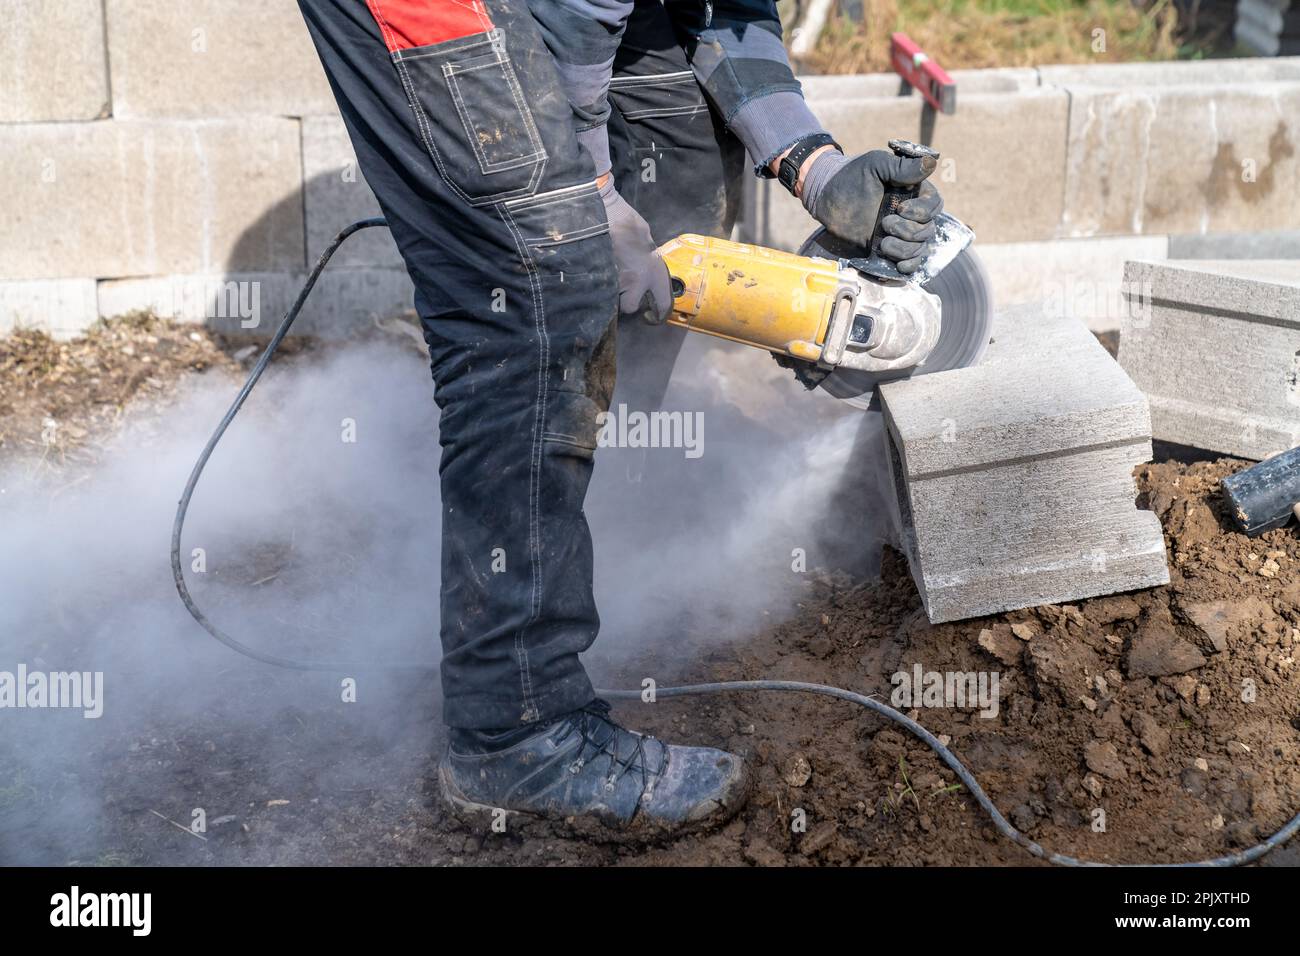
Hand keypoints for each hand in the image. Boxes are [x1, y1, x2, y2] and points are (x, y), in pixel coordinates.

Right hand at [599, 176, 671, 323]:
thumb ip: (648, 256)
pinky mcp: (599, 279)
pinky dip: (597, 287)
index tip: (653, 316)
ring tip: (607, 277)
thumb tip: (647, 265)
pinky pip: (599, 292)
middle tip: (622, 290)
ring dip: (610, 293)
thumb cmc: (624, 220)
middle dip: (625, 302)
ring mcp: (616, 281)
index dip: (659, 312)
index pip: (663, 301)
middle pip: (630, 307)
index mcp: (654, 269)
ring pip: (613, 301)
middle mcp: (637, 280)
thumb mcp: (645, 236)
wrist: (601, 212)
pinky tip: (596, 275)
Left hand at [802, 148, 943, 274]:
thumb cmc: (852, 176)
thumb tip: (932, 163)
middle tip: (885, 223)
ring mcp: (901, 234)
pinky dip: (908, 266)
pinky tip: (899, 266)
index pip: (934, 205)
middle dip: (909, 231)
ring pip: (919, 248)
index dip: (923, 211)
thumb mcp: (877, 165)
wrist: (828, 197)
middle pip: (928, 230)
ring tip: (883, 243)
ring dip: (904, 249)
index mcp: (914, 193)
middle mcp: (912, 214)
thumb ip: (903, 167)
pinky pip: (909, 263)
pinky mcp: (889, 250)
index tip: (901, 208)